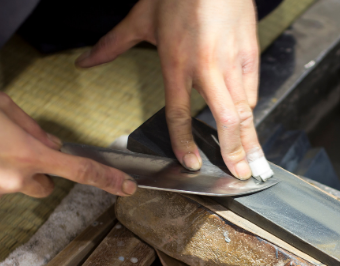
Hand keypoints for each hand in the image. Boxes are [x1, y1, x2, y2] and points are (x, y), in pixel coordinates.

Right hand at [0, 90, 136, 209]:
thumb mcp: (2, 106)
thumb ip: (33, 128)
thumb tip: (51, 145)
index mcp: (28, 154)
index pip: (80, 171)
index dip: (107, 180)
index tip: (126, 188)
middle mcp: (13, 181)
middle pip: (44, 185)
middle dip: (35, 171)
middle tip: (9, 150)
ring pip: (14, 190)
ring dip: (4, 174)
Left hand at [76, 0, 265, 179]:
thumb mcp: (140, 17)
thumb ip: (111, 44)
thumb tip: (84, 62)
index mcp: (177, 63)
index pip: (181, 114)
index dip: (185, 143)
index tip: (191, 164)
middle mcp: (208, 68)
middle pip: (225, 120)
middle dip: (233, 151)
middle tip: (238, 175)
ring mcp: (232, 62)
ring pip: (245, 110)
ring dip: (251, 140)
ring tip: (256, 163)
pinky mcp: (250, 54)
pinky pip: (252, 90)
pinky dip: (251, 112)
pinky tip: (252, 127)